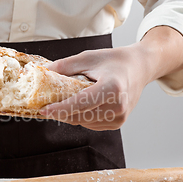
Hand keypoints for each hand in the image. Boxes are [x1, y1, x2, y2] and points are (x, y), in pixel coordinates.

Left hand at [40, 26, 182, 129]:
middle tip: (45, 103)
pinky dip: (80, 116)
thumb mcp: (88, 57)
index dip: (60, 108)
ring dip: (69, 114)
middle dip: (60, 111)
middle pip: (80, 115)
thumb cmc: (114, 61)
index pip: (81, 103)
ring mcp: (119, 117)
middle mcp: (118, 105)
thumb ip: (65, 66)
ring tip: (65, 100)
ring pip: (83, 122)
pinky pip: (91, 124)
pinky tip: (80, 105)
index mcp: (112, 87)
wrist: (139, 68)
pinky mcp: (118, 123)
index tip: (43, 110)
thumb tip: (44, 73)